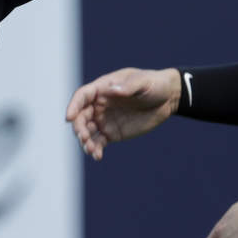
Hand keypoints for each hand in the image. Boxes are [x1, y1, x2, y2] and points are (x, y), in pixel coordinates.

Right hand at [65, 67, 180, 159]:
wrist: (168, 98)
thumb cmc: (154, 84)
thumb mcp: (143, 82)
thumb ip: (128, 86)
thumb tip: (111, 91)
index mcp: (104, 88)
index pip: (82, 96)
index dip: (73, 106)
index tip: (69, 118)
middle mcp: (100, 104)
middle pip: (81, 116)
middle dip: (79, 128)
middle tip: (85, 138)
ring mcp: (105, 119)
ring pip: (87, 131)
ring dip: (85, 141)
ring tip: (92, 150)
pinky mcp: (112, 133)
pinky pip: (99, 142)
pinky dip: (95, 149)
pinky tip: (97, 155)